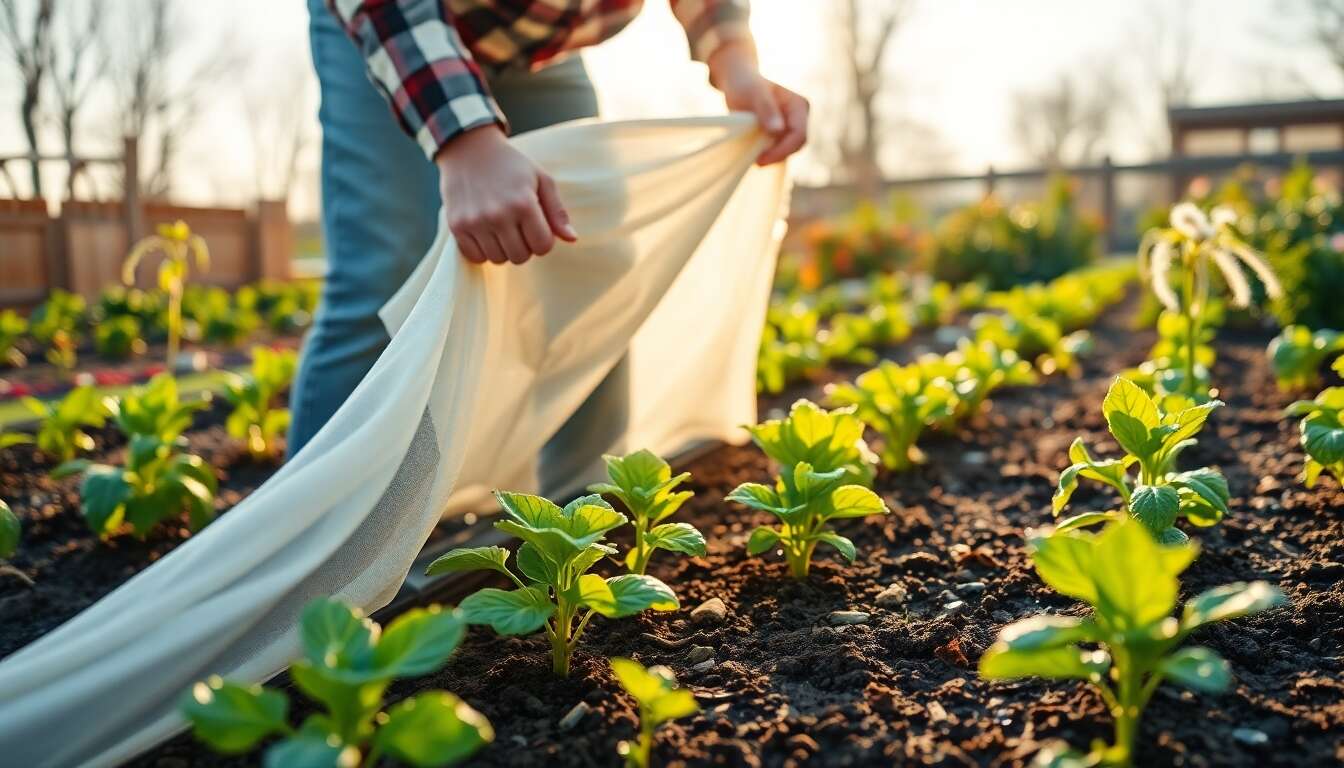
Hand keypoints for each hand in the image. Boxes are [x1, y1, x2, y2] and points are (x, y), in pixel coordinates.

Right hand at [435, 125, 576, 264]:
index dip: (543, 240)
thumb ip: (557, 211)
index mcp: (524, 203)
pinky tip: (485, 232)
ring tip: (501, 227)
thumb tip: (572, 239)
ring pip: (498, 259)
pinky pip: (476, 257)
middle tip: (518, 226)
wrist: (468, 149)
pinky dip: (482, 250)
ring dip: (503, 249)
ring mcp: (475, 222)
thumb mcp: (541, 179)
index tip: (535, 226)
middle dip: (524, 246)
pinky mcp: (456, 226)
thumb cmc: (511, 165)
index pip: (542, 247)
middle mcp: (499, 215)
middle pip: (520, 257)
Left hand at [708, 41, 808, 165]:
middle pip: (796, 145)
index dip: (783, 150)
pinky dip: (768, 154)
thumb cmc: (745, 84)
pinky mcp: (783, 133)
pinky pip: (780, 149)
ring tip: (753, 156)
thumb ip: (767, 109)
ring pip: (788, 150)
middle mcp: (800, 116)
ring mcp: (792, 125)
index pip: (799, 135)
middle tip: (755, 161)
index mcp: (799, 105)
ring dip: (772, 156)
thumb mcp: (754, 94)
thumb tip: (778, 130)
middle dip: (777, 155)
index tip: (760, 159)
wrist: (738, 81)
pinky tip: (755, 153)